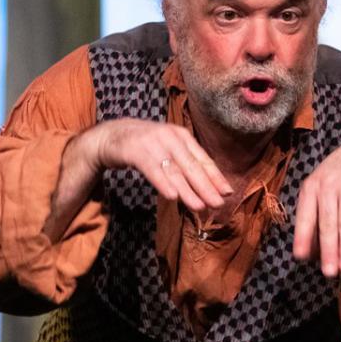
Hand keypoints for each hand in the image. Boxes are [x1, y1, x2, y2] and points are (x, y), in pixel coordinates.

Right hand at [77, 118, 232, 210]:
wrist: (111, 135)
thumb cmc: (146, 146)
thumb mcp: (169, 149)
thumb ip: (186, 164)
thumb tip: (209, 187)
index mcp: (182, 136)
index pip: (203, 160)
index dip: (216, 177)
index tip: (228, 193)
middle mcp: (170, 137)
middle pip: (192, 166)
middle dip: (206, 187)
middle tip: (218, 204)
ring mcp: (153, 143)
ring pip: (174, 171)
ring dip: (188, 191)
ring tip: (200, 206)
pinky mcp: (135, 151)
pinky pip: (152, 170)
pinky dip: (163, 183)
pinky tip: (173, 196)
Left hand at [293, 142, 340, 276]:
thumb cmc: (337, 183)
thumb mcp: (321, 194)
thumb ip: (314, 220)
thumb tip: (308, 255)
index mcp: (311, 187)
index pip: (305, 215)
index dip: (303, 236)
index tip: (300, 257)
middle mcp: (328, 182)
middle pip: (328, 221)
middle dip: (329, 248)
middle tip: (329, 272)